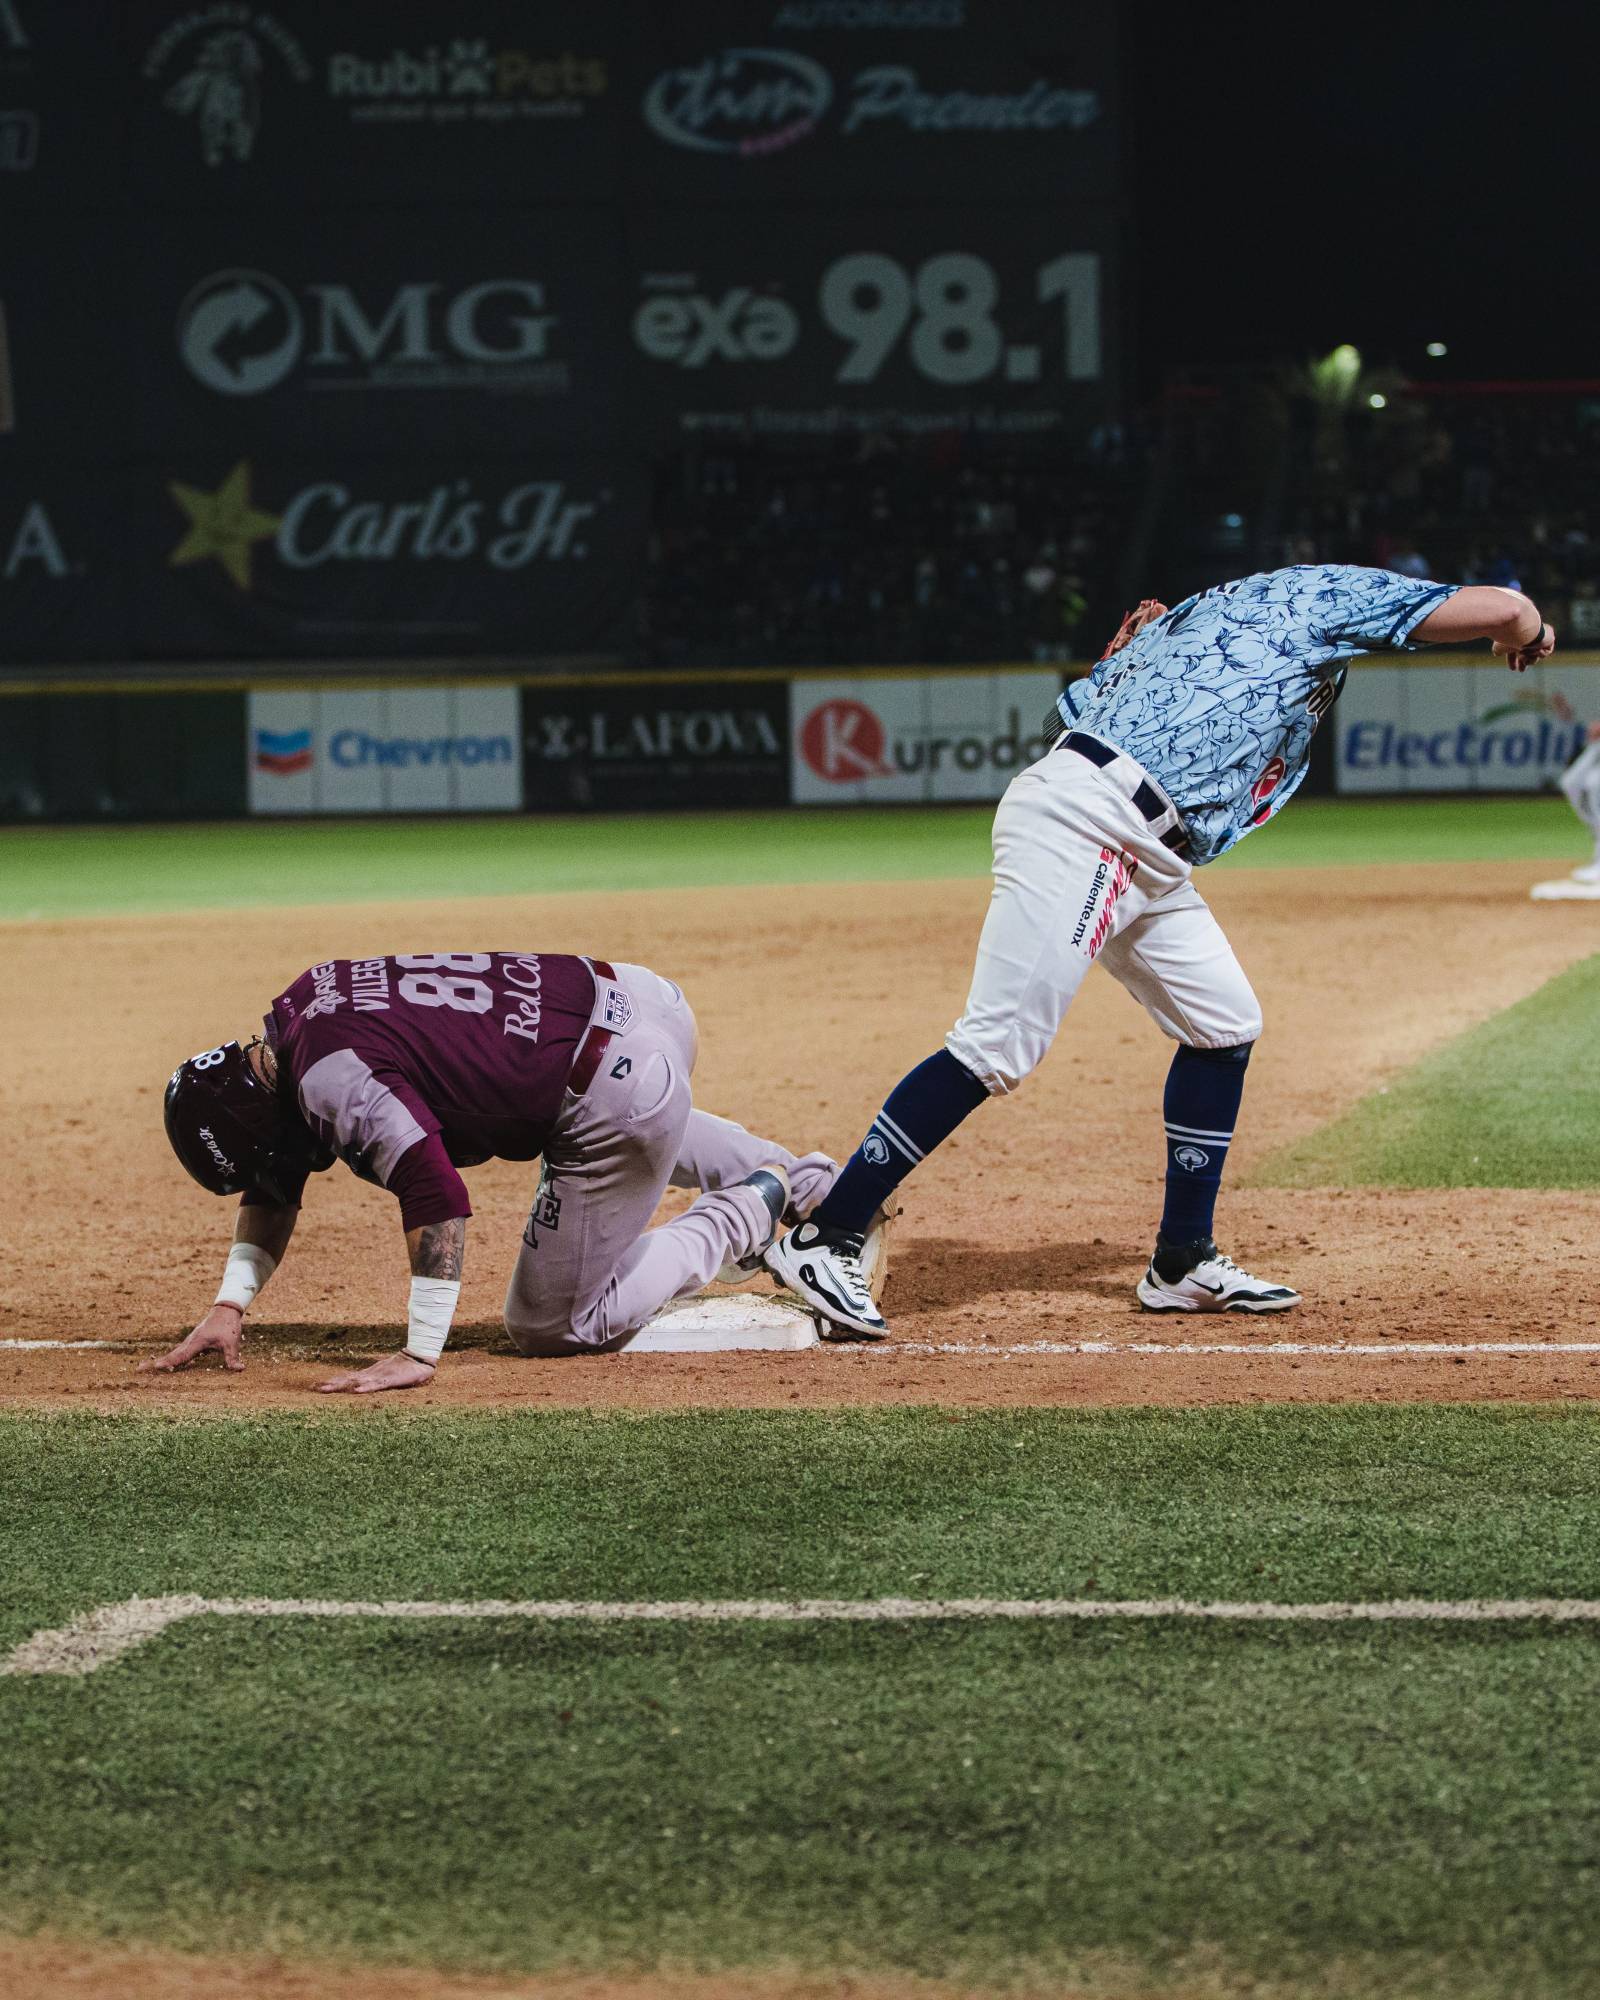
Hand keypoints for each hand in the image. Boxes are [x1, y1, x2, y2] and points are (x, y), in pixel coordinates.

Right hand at [140, 1304, 243, 1373]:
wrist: (226, 1309)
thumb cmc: (228, 1325)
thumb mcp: (232, 1342)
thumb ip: (233, 1357)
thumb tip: (240, 1369)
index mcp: (196, 1342)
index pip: (181, 1356)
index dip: (169, 1363)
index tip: (155, 1367)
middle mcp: (190, 1342)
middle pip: (170, 1355)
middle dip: (154, 1363)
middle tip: (138, 1369)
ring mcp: (190, 1342)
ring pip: (173, 1353)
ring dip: (160, 1361)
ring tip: (143, 1368)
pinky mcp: (192, 1342)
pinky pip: (178, 1353)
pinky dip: (169, 1359)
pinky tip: (165, 1366)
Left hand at [317, 1349, 436, 1395]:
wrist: (418, 1359)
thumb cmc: (403, 1370)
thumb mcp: (385, 1376)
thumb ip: (374, 1380)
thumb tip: (361, 1385)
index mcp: (369, 1375)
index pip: (347, 1378)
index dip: (333, 1382)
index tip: (317, 1385)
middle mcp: (370, 1375)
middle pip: (347, 1380)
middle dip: (331, 1384)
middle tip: (315, 1387)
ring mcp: (379, 1377)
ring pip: (356, 1382)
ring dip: (341, 1385)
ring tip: (326, 1389)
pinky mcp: (390, 1380)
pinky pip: (376, 1385)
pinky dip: (365, 1388)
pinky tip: (356, 1391)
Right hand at [1495, 621, 1553, 672]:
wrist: (1523, 628)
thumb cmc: (1510, 636)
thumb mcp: (1500, 645)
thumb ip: (1498, 649)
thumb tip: (1497, 653)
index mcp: (1517, 637)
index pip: (1515, 650)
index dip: (1514, 660)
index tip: (1513, 669)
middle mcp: (1528, 636)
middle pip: (1528, 653)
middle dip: (1524, 663)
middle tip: (1521, 670)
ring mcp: (1540, 637)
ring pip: (1536, 655)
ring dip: (1531, 659)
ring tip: (1524, 656)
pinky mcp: (1549, 638)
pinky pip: (1546, 652)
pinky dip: (1540, 654)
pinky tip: (1536, 649)